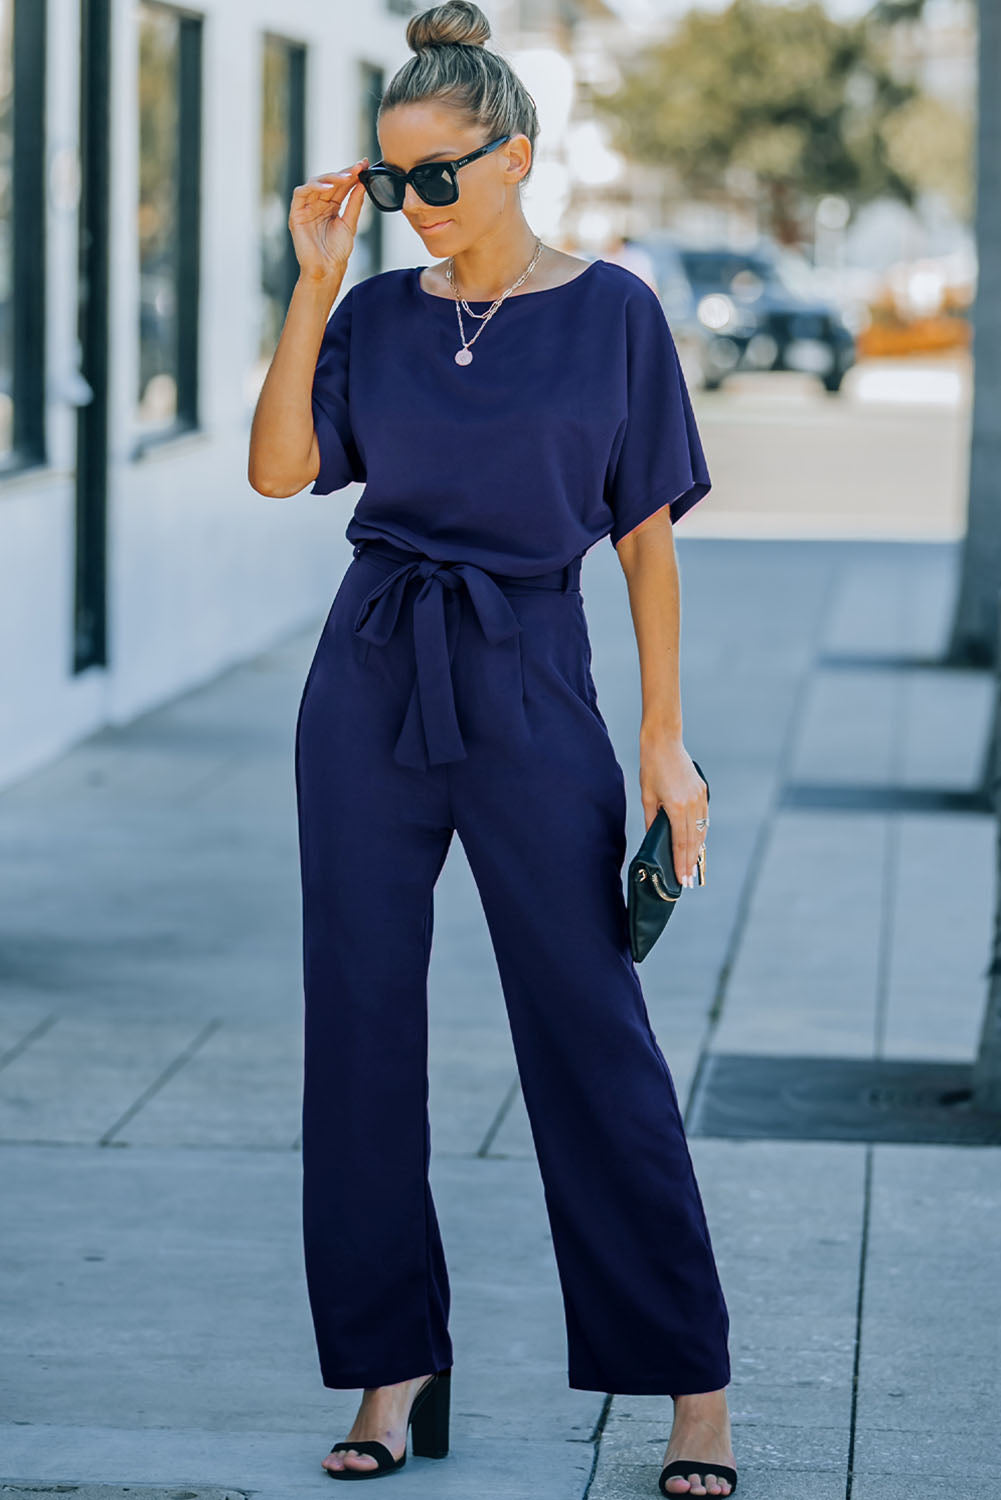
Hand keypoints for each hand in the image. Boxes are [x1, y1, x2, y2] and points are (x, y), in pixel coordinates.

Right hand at [289, 159, 368, 285]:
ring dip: (330, 177)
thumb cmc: (337, 252)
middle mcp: (318, 204)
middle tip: (357, 167)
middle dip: (343, 173)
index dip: (351, 175)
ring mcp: (306, 208)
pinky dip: (313, 186)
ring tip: (346, 177)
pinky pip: (301, 193)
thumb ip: (355, 203)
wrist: (326, 270)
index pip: (341, 186)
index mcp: (330, 207)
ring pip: (315, 183)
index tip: (364, 165)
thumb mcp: (350, 223)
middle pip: (329, 182)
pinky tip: (328, 187)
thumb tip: (362, 183)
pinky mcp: (296, 213)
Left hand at [639, 734, 706, 888]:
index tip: (683, 879)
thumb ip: (651, 821)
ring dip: (698, 849)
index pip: (680, 842)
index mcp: (676, 806)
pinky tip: (697, 843)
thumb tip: (652, 840)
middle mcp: (692, 803)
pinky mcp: (703, 791)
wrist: (665, 741)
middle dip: (691, 862)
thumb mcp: (647, 796)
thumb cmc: (652, 767)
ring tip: (694, 867)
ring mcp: (701, 796)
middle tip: (690, 881)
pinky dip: (701, 832)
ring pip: (702, 830)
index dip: (681, 862)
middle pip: (694, 840)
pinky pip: (704, 817)